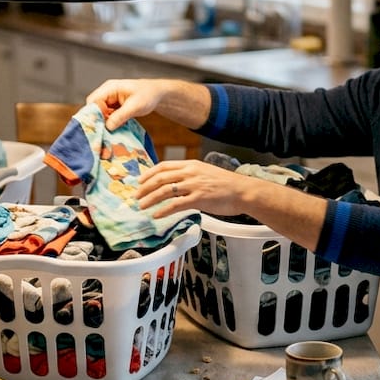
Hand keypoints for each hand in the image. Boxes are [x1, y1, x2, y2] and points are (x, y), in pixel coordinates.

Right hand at [86, 78, 210, 130]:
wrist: (157, 94)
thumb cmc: (148, 95)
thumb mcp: (135, 107)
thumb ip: (120, 116)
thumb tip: (107, 127)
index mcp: (110, 88)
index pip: (93, 101)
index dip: (93, 114)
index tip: (99, 127)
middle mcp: (107, 92)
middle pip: (94, 107)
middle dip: (98, 119)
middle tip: (104, 131)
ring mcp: (110, 99)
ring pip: (100, 112)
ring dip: (104, 121)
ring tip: (110, 131)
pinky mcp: (114, 106)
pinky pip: (107, 115)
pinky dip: (110, 122)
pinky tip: (115, 128)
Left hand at [139, 159, 327, 250]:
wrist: (243, 191)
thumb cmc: (226, 184)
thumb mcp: (205, 172)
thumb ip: (190, 175)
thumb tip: (176, 181)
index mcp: (191, 164)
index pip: (164, 166)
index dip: (149, 174)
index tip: (140, 182)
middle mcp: (190, 172)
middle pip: (160, 178)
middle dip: (145, 188)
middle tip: (136, 197)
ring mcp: (194, 185)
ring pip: (165, 190)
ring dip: (150, 199)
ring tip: (142, 207)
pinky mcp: (199, 198)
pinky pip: (176, 204)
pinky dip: (164, 210)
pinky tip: (157, 215)